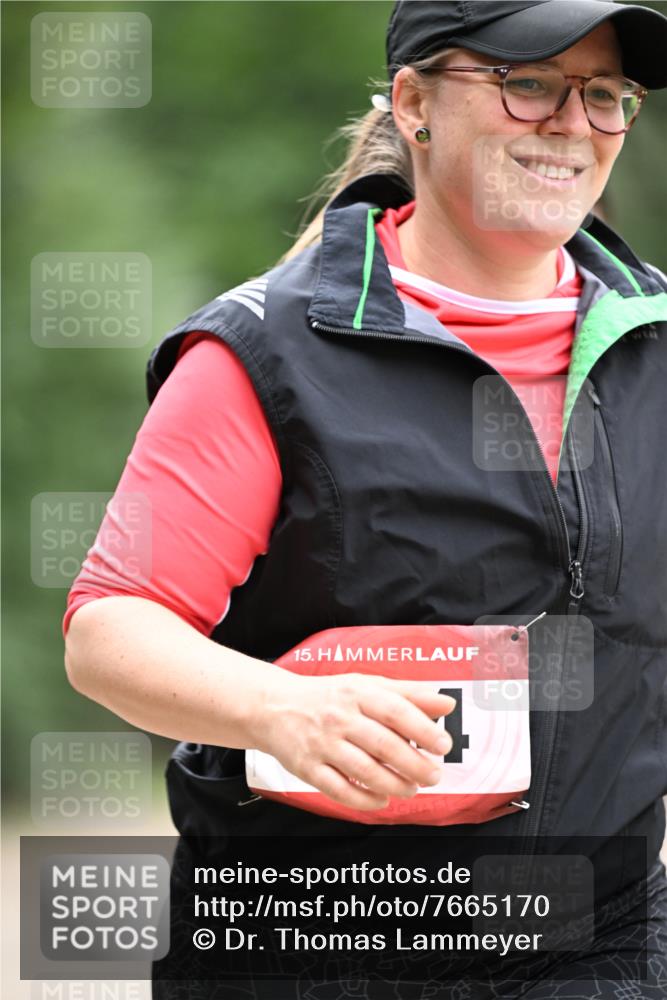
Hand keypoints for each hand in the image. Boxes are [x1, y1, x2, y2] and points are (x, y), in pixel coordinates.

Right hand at [254, 670, 455, 810]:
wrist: (274, 706)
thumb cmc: (328, 697)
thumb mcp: (366, 685)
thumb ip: (408, 694)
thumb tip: (446, 704)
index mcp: (357, 693)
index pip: (395, 711)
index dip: (423, 729)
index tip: (443, 746)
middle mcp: (339, 717)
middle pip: (383, 745)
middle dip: (414, 765)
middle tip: (433, 775)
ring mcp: (322, 744)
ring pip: (364, 771)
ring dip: (394, 785)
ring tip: (411, 789)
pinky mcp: (307, 767)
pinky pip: (339, 790)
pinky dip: (365, 800)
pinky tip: (382, 800)